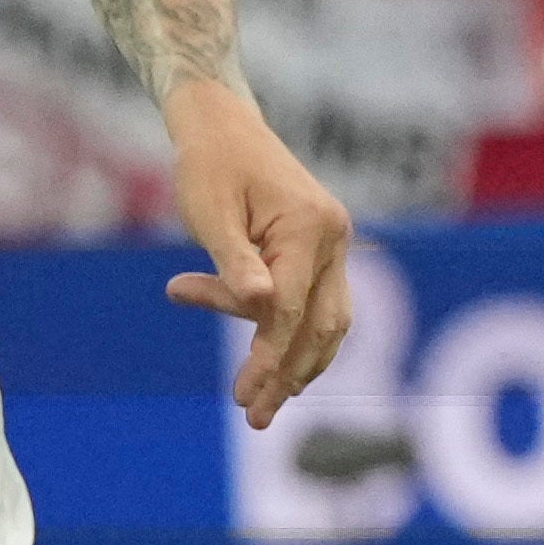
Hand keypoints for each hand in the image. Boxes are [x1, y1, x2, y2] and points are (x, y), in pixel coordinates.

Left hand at [159, 85, 357, 428]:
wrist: (223, 126)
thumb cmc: (208, 165)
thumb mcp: (210, 212)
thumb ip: (233, 262)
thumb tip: (259, 305)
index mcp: (311, 227)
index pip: (289, 309)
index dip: (267, 356)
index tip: (244, 396)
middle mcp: (335, 237)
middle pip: (321, 324)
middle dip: (289, 374)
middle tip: (255, 417)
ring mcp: (335, 244)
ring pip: (330, 320)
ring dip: (301, 363)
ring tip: (267, 401)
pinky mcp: (324, 249)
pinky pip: (322, 304)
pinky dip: (302, 337)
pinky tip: (278, 365)